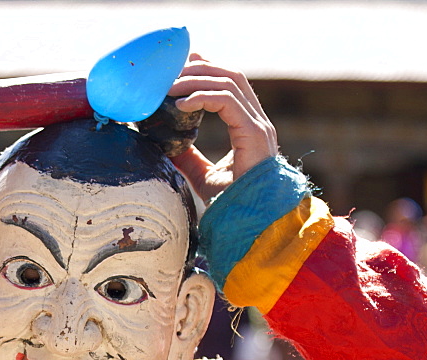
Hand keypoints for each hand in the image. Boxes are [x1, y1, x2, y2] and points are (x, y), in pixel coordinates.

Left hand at [167, 56, 277, 203]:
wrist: (251, 224)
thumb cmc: (234, 204)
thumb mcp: (204, 177)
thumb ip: (189, 159)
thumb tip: (168, 147)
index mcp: (249, 127)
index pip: (231, 84)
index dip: (207, 71)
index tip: (180, 71)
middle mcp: (257, 121)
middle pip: (230, 74)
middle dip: (200, 68)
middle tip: (169, 74)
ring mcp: (258, 126)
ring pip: (230, 81)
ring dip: (197, 79)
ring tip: (170, 88)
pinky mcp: (254, 134)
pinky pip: (228, 101)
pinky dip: (202, 97)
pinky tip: (180, 105)